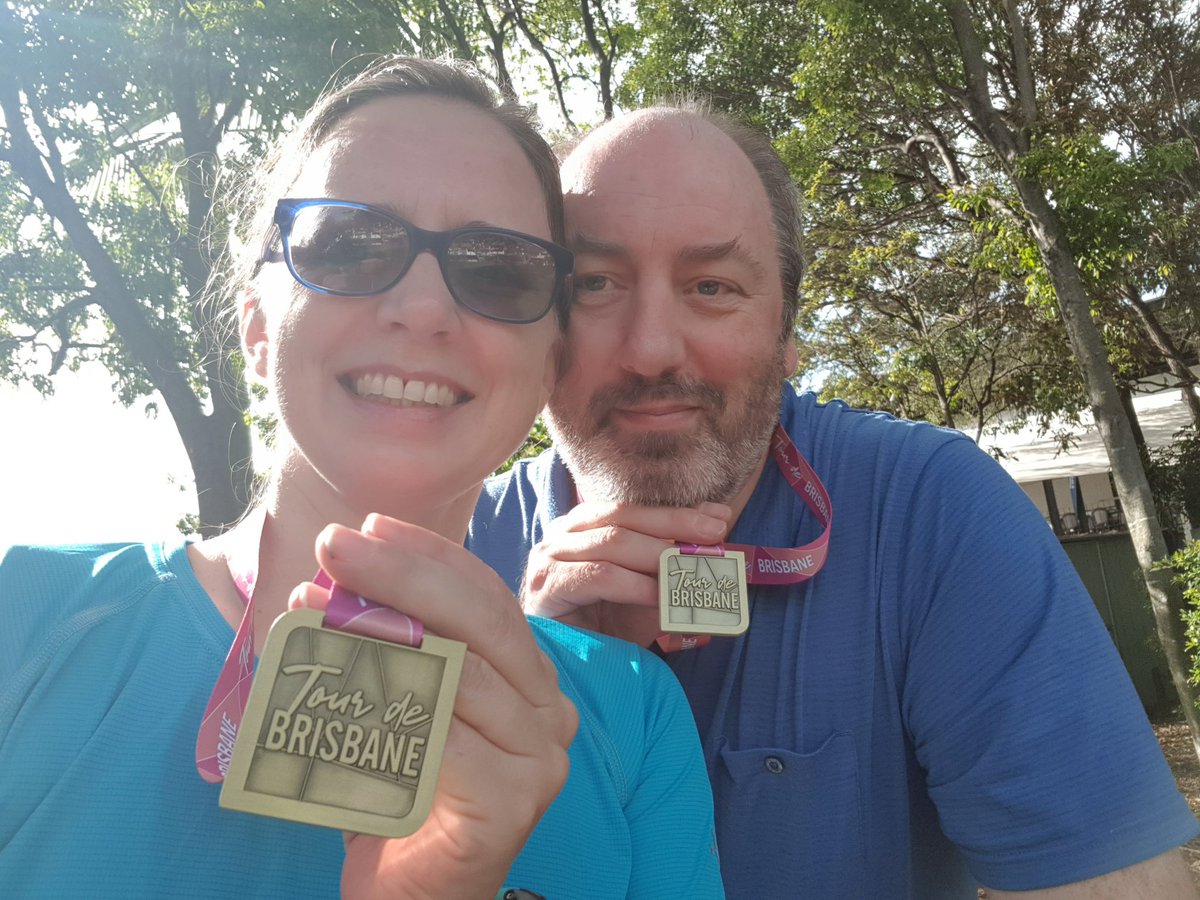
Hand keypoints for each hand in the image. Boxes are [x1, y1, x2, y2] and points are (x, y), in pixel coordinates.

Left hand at [291, 514, 578, 899]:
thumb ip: (395, 645)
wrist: (409, 898)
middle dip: (401, 575)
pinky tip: (328, 691)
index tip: (370, 525)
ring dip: (372, 636)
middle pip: (479, 620)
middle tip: (333, 546)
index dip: (429, 556)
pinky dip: (375, 709)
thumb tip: (339, 575)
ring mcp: (540, 758)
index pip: (487, 596)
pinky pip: (437, 739)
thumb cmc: (399, 798)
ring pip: (455, 673)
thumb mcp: (399, 704)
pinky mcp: (512, 802)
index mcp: (532, 679)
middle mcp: (551, 711)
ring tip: (308, 612)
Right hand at [521, 501, 731, 646]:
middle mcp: (561, 534)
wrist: (572, 670)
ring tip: (691, 570)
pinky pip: (599, 577)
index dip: (675, 512)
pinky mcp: (547, 587)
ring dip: (658, 555)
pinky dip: (636, 584)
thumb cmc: (607, 626)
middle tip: (714, 536)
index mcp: (582, 525)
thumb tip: (717, 518)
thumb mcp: (649, 586)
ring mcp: (548, 558)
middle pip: (622, 516)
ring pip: (611, 542)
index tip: (719, 519)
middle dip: (674, 525)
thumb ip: (675, 553)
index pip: (631, 508)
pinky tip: (661, 597)